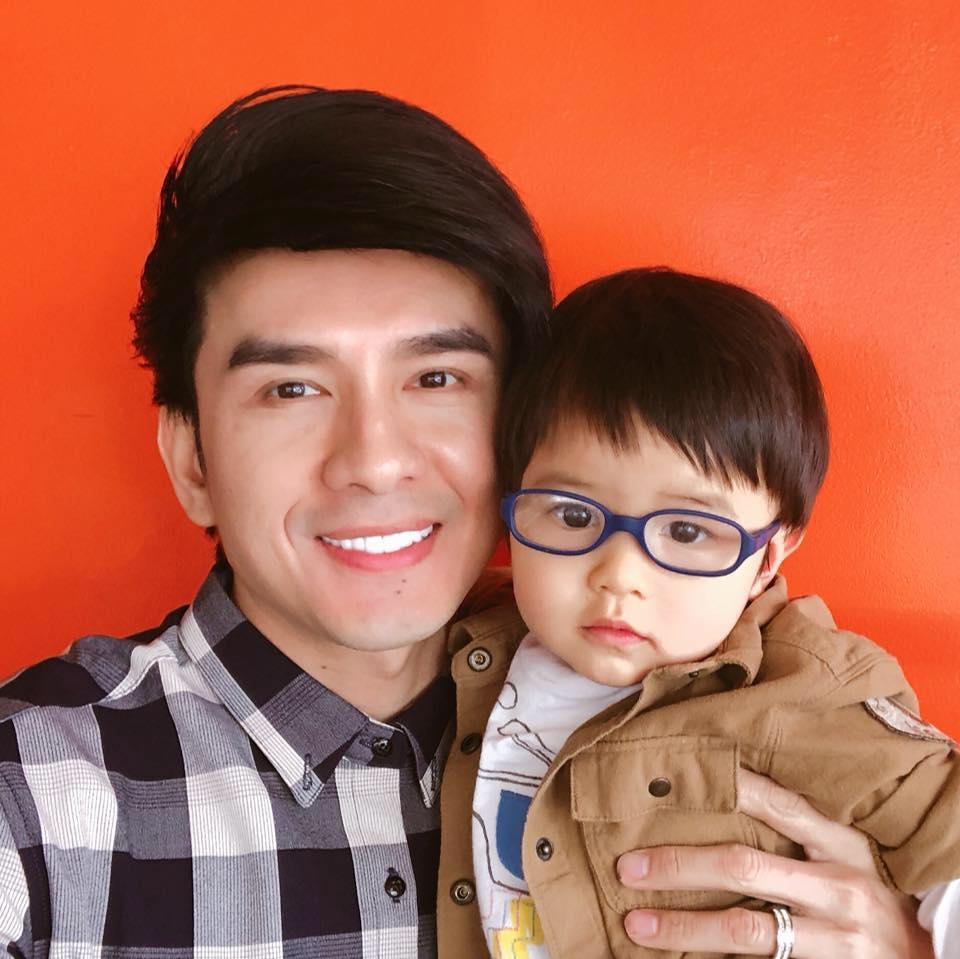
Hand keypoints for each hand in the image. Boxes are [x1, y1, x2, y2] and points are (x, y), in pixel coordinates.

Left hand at [616, 769, 933, 956]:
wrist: (922, 957)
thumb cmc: (870, 889)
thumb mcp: (845, 850)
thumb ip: (797, 829)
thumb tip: (720, 791)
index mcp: (840, 844)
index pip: (778, 804)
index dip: (727, 787)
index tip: (673, 774)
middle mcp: (837, 888)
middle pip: (744, 868)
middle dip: (680, 866)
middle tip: (629, 867)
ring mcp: (833, 939)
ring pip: (744, 931)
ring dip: (683, 928)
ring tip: (637, 924)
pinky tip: (676, 958)